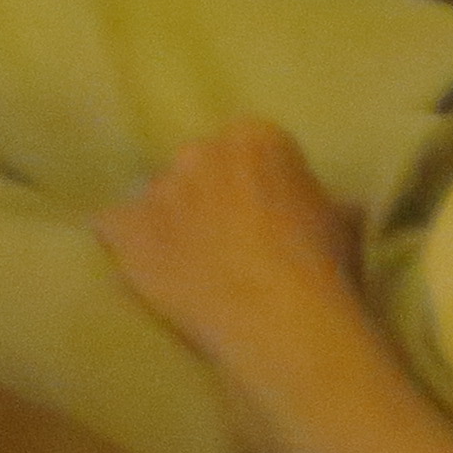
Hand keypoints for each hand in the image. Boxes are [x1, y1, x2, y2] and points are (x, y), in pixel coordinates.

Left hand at [94, 117, 366, 370]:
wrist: (277, 315)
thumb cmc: (320, 264)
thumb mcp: (341, 220)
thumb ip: (325, 201)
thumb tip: (340, 207)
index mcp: (255, 137)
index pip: (248, 151)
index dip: (256, 187)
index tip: (265, 218)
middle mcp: (200, 151)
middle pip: (198, 168)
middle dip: (208, 198)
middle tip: (226, 243)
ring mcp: (158, 188)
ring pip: (157, 198)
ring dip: (168, 224)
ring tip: (187, 267)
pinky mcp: (125, 228)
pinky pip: (112, 225)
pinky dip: (122, 243)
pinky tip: (139, 267)